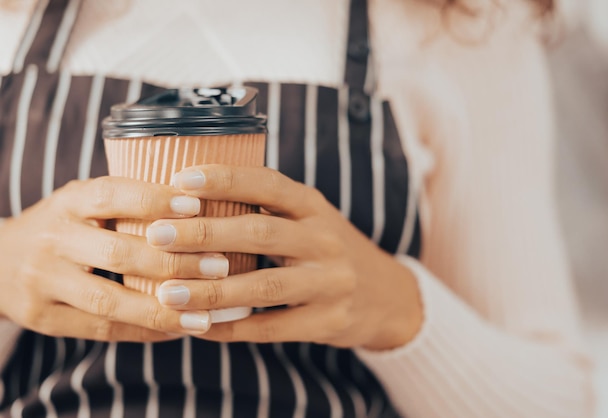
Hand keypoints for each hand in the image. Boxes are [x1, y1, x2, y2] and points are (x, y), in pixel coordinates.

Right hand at [0, 177, 220, 340]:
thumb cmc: (66, 226)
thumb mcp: (85, 202)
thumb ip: (128, 204)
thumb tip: (201, 206)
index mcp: (69, 201)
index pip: (113, 195)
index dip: (155, 200)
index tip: (197, 207)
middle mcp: (53, 238)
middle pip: (118, 253)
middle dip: (174, 262)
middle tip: (219, 265)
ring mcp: (43, 281)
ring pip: (110, 300)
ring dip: (163, 309)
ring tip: (205, 314)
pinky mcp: (43, 317)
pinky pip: (102, 329)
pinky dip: (144, 330)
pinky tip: (178, 329)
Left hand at [149, 165, 422, 349]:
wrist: (387, 296)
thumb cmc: (329, 249)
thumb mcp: (310, 218)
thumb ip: (267, 207)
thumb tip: (191, 195)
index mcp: (315, 207)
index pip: (269, 184)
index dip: (225, 179)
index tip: (180, 179)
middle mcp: (325, 240)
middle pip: (259, 232)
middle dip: (204, 233)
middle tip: (157, 234)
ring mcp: (330, 282)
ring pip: (264, 286)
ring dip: (212, 289)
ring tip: (168, 291)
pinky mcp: (328, 321)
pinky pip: (273, 327)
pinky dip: (233, 328)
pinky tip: (200, 327)